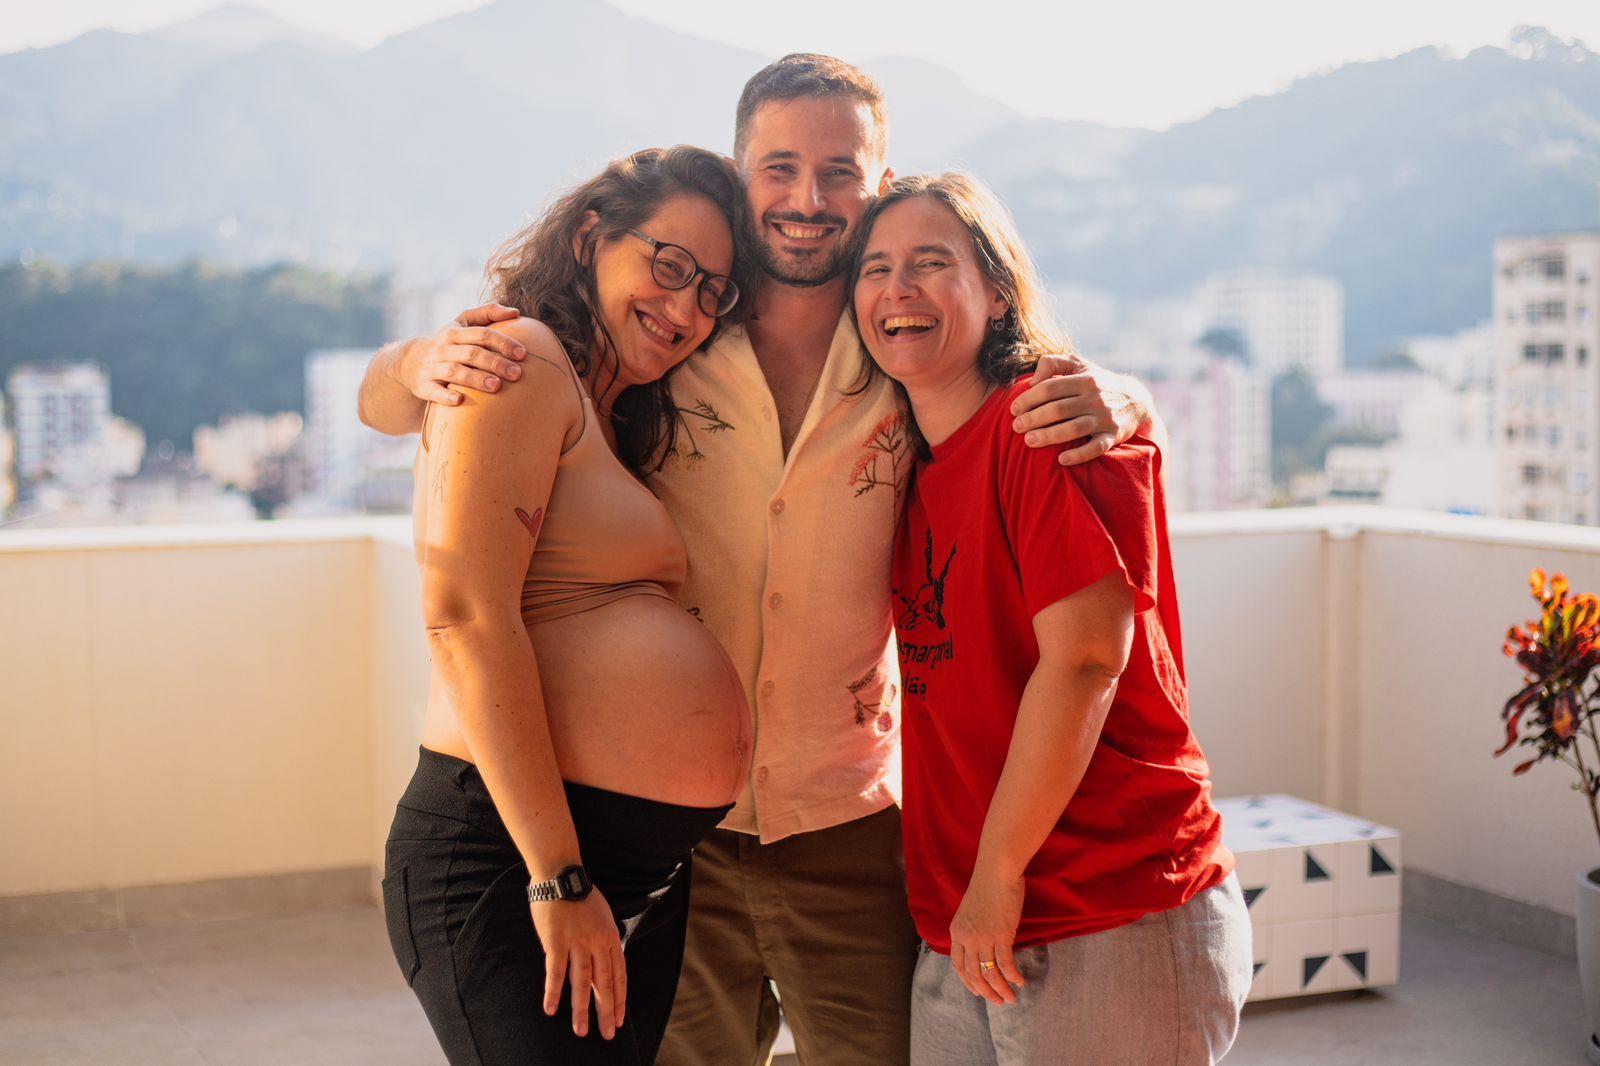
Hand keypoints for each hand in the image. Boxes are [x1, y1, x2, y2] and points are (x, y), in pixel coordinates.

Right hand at [392, 302, 527, 406]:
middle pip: (471, 353)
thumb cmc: (447, 342)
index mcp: (455, 332)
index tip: (522, 353)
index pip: (482, 334)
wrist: (407, 361)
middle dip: (495, 363)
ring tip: (496, 386)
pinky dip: (445, 396)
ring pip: (455, 372)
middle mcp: (443, 348)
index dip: (502, 343)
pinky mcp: (423, 386)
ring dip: (475, 379)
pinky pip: (434, 391)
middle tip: (517, 374)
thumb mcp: (462, 323)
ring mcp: (432, 367)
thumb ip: (487, 313)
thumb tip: (515, 312)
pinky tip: (459, 400)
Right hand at [531, 890, 626, 1039]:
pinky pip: (556, 972)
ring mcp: (577, 943)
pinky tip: (551, 1009)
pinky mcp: (556, 942)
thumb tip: (607, 961)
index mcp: (611, 937)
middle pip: (604, 984)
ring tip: (581, 1030)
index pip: (619, 975)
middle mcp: (597, 942)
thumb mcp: (603, 916)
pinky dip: (553, 992)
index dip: (620, 998)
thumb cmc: (581, 895)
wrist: (562, 874)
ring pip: (582, 983)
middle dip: (607, 1011)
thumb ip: (606, 939)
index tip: (620, 1019)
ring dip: (581, 1009)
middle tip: (607, 1034)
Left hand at [947, 869, 1025, 1005]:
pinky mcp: (1000, 935)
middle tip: (997, 1001)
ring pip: (989, 973)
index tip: (978, 991)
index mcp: (956, 931)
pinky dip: (1012, 977)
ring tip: (1010, 999)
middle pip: (973, 974)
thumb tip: (982, 947)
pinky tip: (1019, 982)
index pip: (958, 965)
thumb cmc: (988, 886)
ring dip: (1000, 990)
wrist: (997, 871)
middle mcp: (966, 937)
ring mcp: (982, 938)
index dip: (968, 982)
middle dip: (986, 992)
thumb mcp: (971, 910)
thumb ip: (973, 929)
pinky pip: (1006, 964)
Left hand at [1010, 354, 1146, 465]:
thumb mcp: (1079, 364)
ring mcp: (1105, 418)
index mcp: (1085, 379)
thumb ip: (1053, 363)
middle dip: (1034, 418)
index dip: (1029, 398)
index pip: (1051, 388)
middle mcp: (1096, 398)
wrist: (1136, 400)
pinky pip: (1096, 448)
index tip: (1013, 409)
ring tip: (1028, 441)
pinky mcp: (1113, 436)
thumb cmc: (1097, 382)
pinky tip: (1061, 460)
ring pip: (1074, 428)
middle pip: (1059, 409)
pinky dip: (1079, 455)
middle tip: (1016, 427)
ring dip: (1049, 436)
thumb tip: (1032, 380)